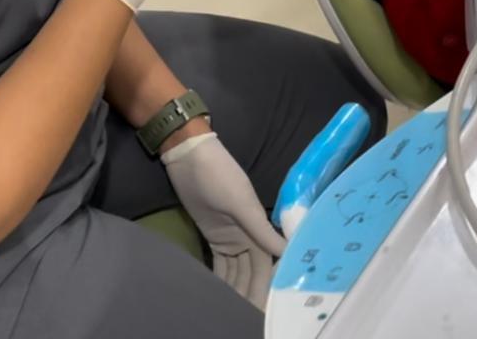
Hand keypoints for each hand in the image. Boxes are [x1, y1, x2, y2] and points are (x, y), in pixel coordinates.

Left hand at [161, 133, 284, 308]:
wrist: (189, 158)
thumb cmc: (219, 175)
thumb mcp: (240, 200)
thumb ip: (260, 228)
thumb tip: (287, 250)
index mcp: (257, 227)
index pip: (266, 264)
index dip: (268, 285)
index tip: (269, 306)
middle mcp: (247, 235)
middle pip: (252, 272)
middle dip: (251, 293)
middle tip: (247, 317)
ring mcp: (230, 237)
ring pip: (238, 271)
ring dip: (237, 289)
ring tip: (234, 312)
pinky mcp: (214, 237)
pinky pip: (221, 264)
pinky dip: (223, 279)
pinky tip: (221, 294)